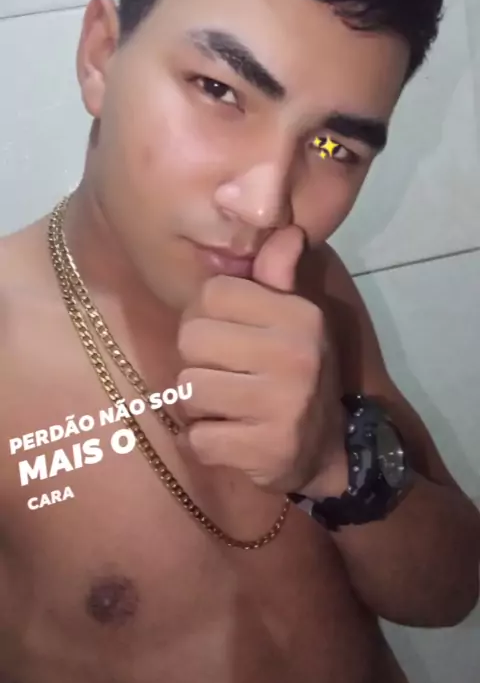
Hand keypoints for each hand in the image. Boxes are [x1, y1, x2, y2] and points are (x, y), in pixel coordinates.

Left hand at [176, 226, 345, 493]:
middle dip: (198, 361)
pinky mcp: (265, 452)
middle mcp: (294, 356)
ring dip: (199, 405)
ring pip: (189, 389)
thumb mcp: (295, 321)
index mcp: (299, 317)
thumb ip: (279, 277)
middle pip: (191, 339)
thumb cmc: (298, 374)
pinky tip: (232, 438)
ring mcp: (281, 406)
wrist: (329, 450)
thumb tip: (285, 230)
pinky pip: (197, 439)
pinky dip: (205, 442)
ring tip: (229, 407)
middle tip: (226, 376)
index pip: (212, 294)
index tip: (225, 336)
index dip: (206, 315)